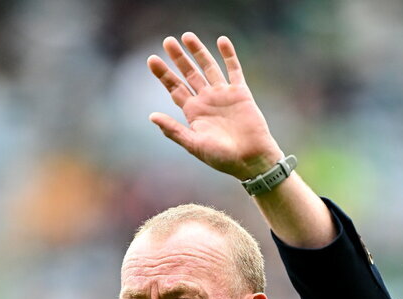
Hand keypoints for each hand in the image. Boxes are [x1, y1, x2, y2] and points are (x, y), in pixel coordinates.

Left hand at [147, 33, 283, 180]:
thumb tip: (151, 116)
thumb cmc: (222, 158)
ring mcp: (223, 95)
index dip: (163, 74)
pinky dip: (229, 55)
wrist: (251, 160)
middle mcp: (207, 101)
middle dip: (178, 58)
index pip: (175, 89)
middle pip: (189, 74)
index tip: (151, 60)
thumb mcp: (194, 145)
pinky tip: (221, 41)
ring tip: (187, 36)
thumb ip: (174, 130)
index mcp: (194, 113)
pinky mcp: (240, 93)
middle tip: (167, 41)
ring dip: (198, 52)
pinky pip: (234, 70)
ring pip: (208, 67)